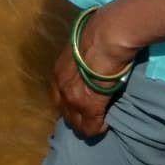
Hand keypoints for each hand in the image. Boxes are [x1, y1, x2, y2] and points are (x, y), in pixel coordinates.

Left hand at [50, 9, 133, 138]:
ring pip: (77, 125)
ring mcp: (73, 99)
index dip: (72, 103)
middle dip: (78, 117)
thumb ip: (78, 63)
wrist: (106, 37)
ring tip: (99, 119)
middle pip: (66, 114)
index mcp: (58, 73)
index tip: (83, 103)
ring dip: (88, 123)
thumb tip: (86, 66)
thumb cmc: (97, 36)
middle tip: (91, 115)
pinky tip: (106, 122)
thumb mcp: (79, 50)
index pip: (59, 97)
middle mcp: (61, 88)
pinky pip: (91, 128)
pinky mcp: (89, 107)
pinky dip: (99, 128)